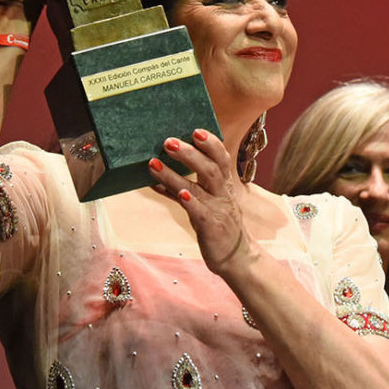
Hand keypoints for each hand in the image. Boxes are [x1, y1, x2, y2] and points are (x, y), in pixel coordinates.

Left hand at [147, 129, 249, 275]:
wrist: (235, 257)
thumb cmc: (217, 224)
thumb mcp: (207, 202)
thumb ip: (185, 187)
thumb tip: (156, 172)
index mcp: (223, 184)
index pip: (221, 158)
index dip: (210, 143)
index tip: (195, 130)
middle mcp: (222, 193)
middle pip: (210, 168)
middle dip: (190, 153)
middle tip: (168, 141)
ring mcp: (217, 209)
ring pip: (198, 187)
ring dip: (175, 174)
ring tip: (153, 163)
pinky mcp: (211, 227)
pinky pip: (199, 212)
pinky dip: (188, 201)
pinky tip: (177, 192)